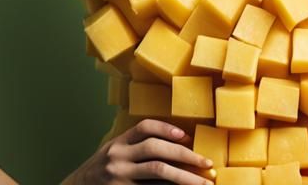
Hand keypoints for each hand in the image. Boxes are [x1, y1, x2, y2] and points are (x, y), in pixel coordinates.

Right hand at [62, 119, 214, 184]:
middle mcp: (118, 158)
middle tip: (206, 163)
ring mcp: (120, 178)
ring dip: (184, 177)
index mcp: (118, 143)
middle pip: (156, 150)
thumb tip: (177, 143)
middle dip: (185, 155)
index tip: (187, 136)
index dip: (167, 129)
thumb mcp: (113, 152)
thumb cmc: (101, 171)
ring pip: (158, 173)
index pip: (145, 127)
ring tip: (203, 183)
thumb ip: (136, 146)